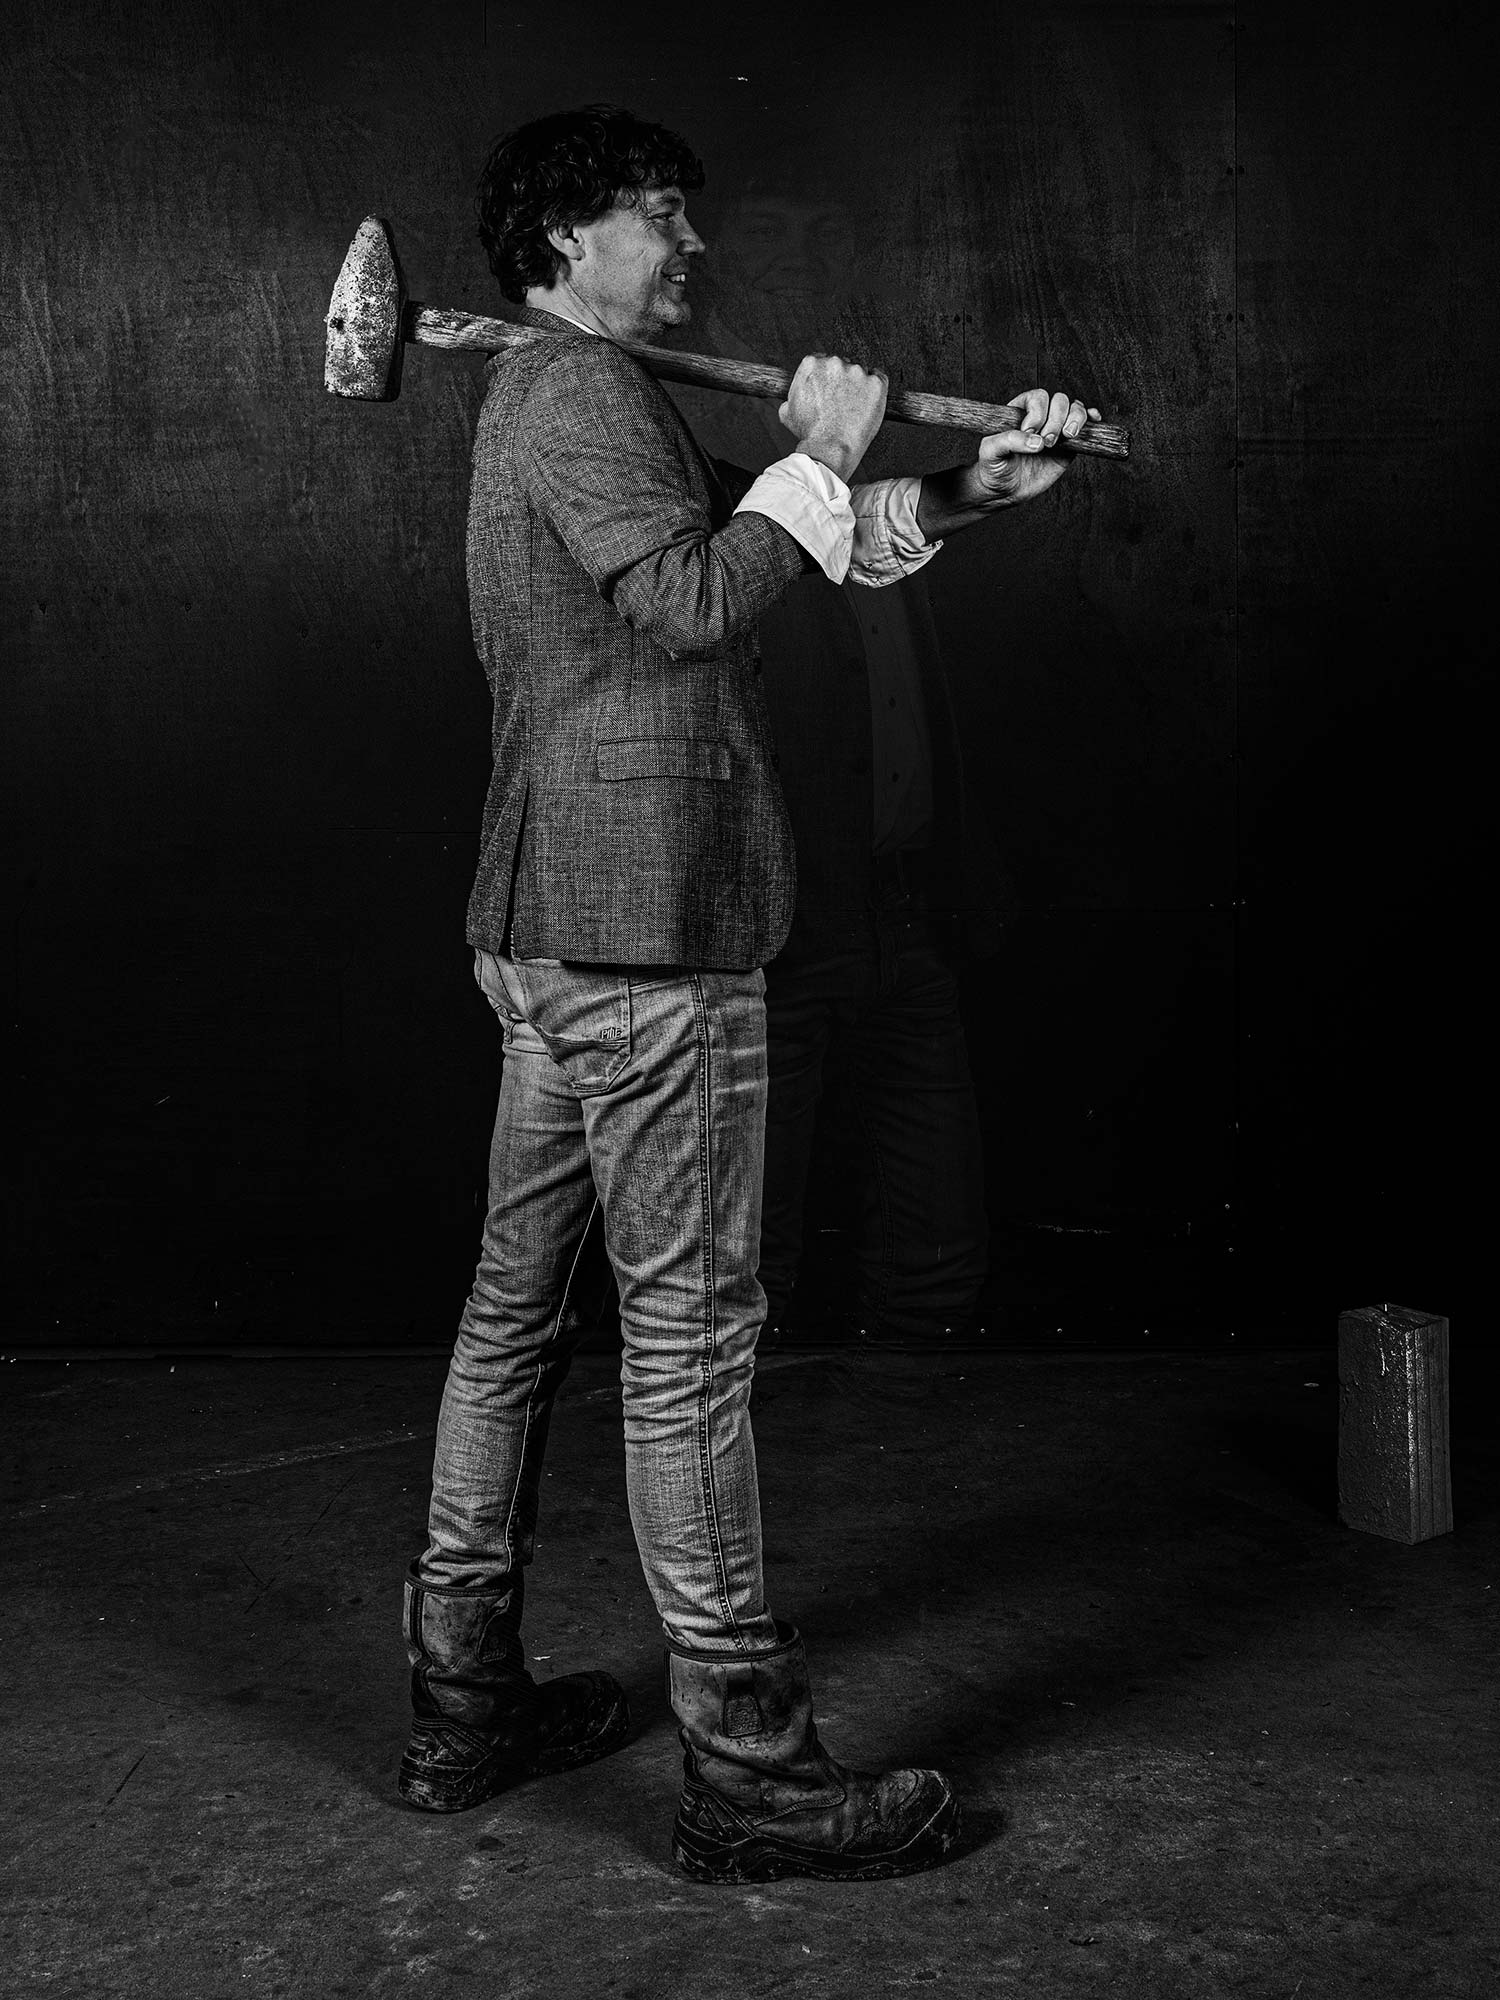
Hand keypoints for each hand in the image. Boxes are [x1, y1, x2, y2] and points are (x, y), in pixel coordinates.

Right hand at [777, 353, 887, 482]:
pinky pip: (880, 379)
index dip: (827, 377)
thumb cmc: (809, 433)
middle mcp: (835, 362)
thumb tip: (795, 393)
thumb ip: (793, 394)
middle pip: (843, 364)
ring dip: (859, 386)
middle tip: (842, 403)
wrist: (829, 450)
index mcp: (812, 363)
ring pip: (861, 372)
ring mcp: (857, 372)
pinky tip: (868, 403)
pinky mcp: (876, 384)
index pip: (823, 360)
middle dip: (843, 380)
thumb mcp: (787, 411)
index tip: (830, 389)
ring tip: (853, 409)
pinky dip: (875, 390)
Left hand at [971, 388, 1100, 504]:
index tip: (1030, 432)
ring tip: (1066, 438)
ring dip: (1075, 419)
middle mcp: (1041, 416)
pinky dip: (1091, 420)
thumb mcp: (990, 452)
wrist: (1003, 491)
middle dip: (1057, 420)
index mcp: (1020, 411)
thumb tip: (1037, 442)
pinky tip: (1094, 421)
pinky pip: (1085, 426)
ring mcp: (1056, 429)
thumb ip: (1009, 441)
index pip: (1037, 398)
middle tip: (1047, 442)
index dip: (1038, 413)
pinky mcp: (1069, 445)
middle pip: (1060, 400)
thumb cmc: (993, 468)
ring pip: (1075, 409)